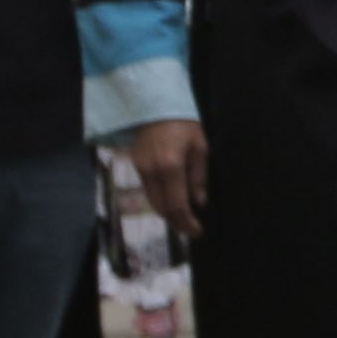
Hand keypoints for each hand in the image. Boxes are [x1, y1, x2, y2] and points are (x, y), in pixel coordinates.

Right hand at [128, 117, 208, 239]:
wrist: (155, 106)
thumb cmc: (184, 124)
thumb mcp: (200, 146)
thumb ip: (199, 176)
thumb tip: (199, 202)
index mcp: (170, 167)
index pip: (177, 205)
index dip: (187, 222)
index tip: (198, 231)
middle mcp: (152, 172)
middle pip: (161, 207)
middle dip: (176, 222)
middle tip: (190, 229)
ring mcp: (141, 169)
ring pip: (152, 201)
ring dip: (167, 213)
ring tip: (183, 218)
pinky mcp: (136, 166)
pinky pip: (148, 190)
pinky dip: (160, 199)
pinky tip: (172, 200)